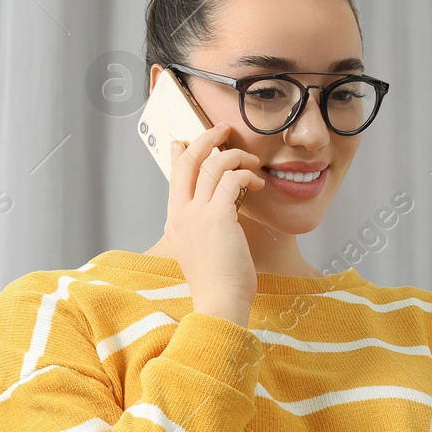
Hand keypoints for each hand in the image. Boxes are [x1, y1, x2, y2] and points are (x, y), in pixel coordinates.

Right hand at [166, 124, 264, 326]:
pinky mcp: (218, 216)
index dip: (180, 154)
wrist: (220, 302)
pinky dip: (246, 175)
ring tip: (252, 164)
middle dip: (206, 139)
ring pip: (212, 165)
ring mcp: (196, 214)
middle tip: (223, 129)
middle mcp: (181, 214)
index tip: (184, 141)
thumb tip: (221, 208)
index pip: (174, 177)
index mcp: (175, 222)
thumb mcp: (202, 249)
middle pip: (188, 162)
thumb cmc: (218, 282)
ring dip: (236, 157)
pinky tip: (258, 184)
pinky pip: (231, 179)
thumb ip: (204, 226)